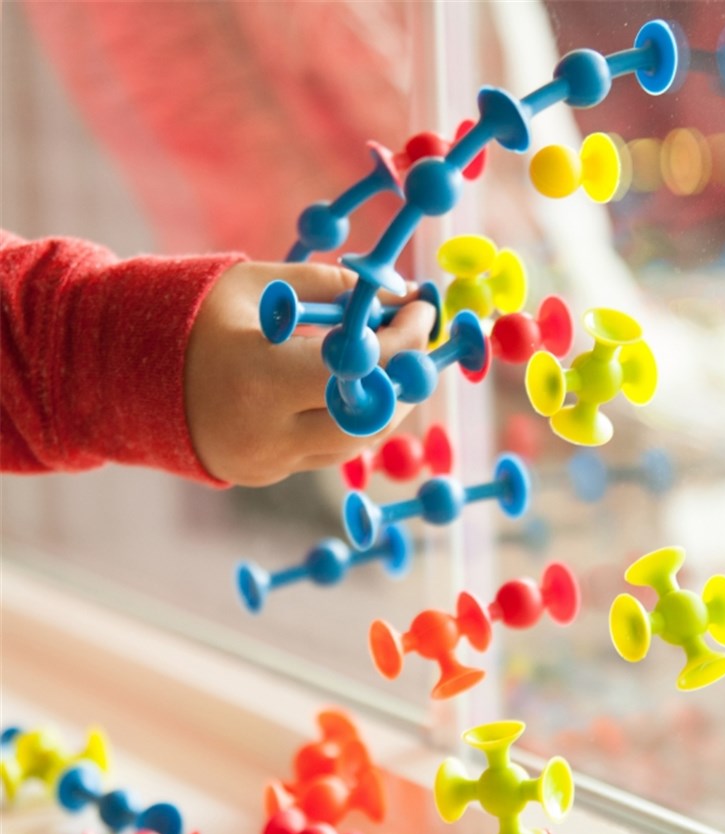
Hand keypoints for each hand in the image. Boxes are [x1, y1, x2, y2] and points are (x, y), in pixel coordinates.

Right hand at [185, 261, 433, 485]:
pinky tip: (352, 385)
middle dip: (405, 377)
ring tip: (390, 359)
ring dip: (384, 401)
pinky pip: (326, 450)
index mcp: (261, 378)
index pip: (360, 369)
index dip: (403, 339)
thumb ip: (329, 286)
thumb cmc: (189, 316)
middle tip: (416, 340)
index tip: (423, 309)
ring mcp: (267, 462)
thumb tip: (395, 292)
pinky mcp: (265, 474)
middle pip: (370, 417)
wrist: (120, 373)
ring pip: (354, 441)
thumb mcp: (257, 285)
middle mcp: (268, 432)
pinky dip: (349, 417)